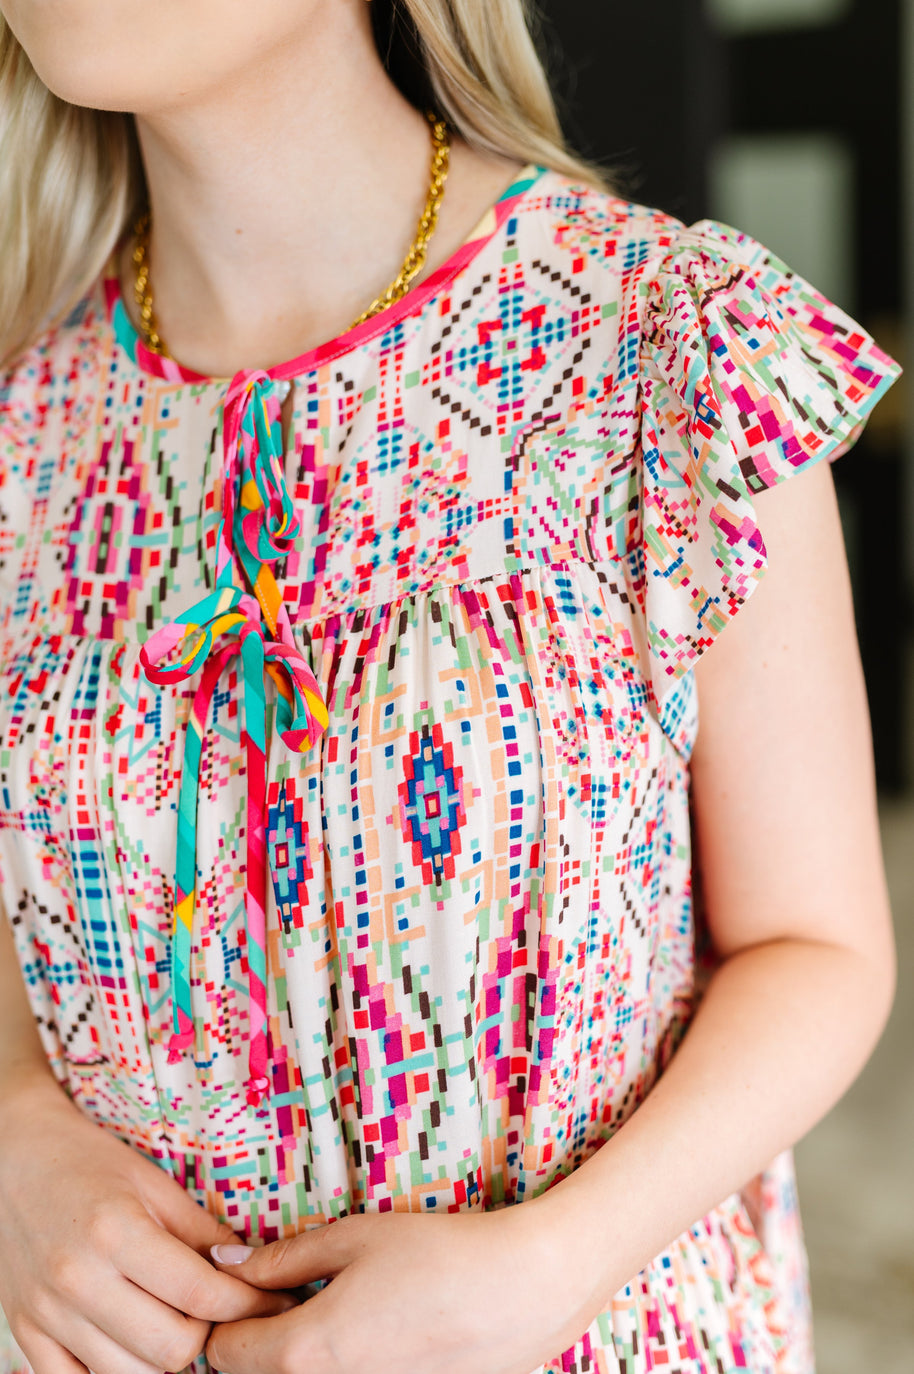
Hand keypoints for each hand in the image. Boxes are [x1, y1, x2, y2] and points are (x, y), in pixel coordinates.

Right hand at [0, 1076, 295, 1373]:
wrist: (14, 1158)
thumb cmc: (88, 1162)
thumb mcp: (154, 1183)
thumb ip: (201, 1232)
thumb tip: (250, 1270)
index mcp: (117, 1232)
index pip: (199, 1295)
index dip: (247, 1304)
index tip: (272, 1300)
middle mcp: (78, 1279)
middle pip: (171, 1350)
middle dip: (209, 1334)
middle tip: (219, 1310)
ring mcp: (47, 1313)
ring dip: (165, 1358)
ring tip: (176, 1322)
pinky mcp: (25, 1333)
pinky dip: (114, 1372)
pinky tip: (132, 1342)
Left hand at [206, 1201, 601, 1373]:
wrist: (522, 1293)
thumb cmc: (437, 1256)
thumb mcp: (353, 1238)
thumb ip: (281, 1257)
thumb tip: (224, 1261)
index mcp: (303, 1351)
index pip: (221, 1351)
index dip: (226, 1312)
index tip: (250, 1282)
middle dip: (255, 1337)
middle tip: (287, 1293)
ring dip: (294, 1356)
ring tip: (332, 1311)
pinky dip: (336, 1365)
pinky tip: (367, 1331)